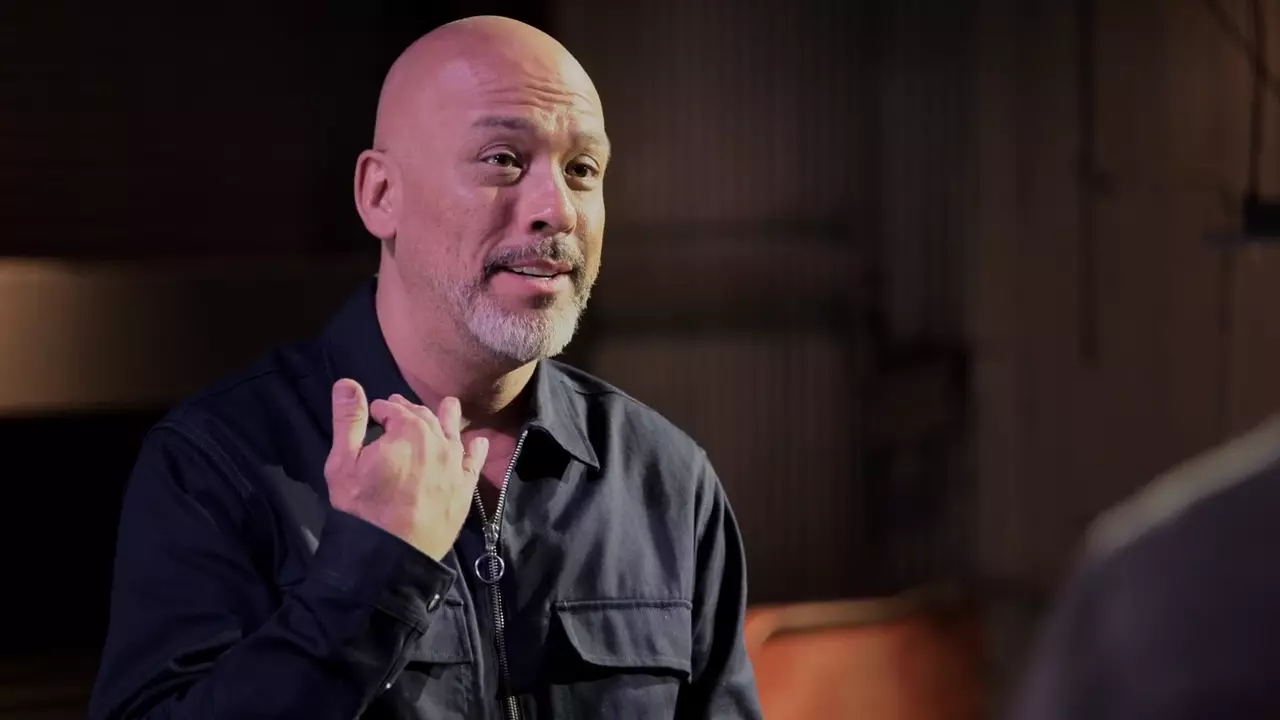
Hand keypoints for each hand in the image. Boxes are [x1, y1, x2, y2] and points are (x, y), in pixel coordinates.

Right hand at [323, 379, 488, 560]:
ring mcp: (455, 466)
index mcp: (408, 431)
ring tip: (447, 406)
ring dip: (446, 418)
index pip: (395, 409)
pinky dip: (476, 448)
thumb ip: (348, 420)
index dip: (382, 408)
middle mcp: (438, 443)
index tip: (374, 412)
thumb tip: (347, 382)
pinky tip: (477, 442)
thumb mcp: (344, 463)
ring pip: (453, 433)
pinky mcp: (464, 489)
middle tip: (399, 410)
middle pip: (425, 418)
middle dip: (410, 411)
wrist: (391, 554)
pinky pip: (474, 462)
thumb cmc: (362, 508)